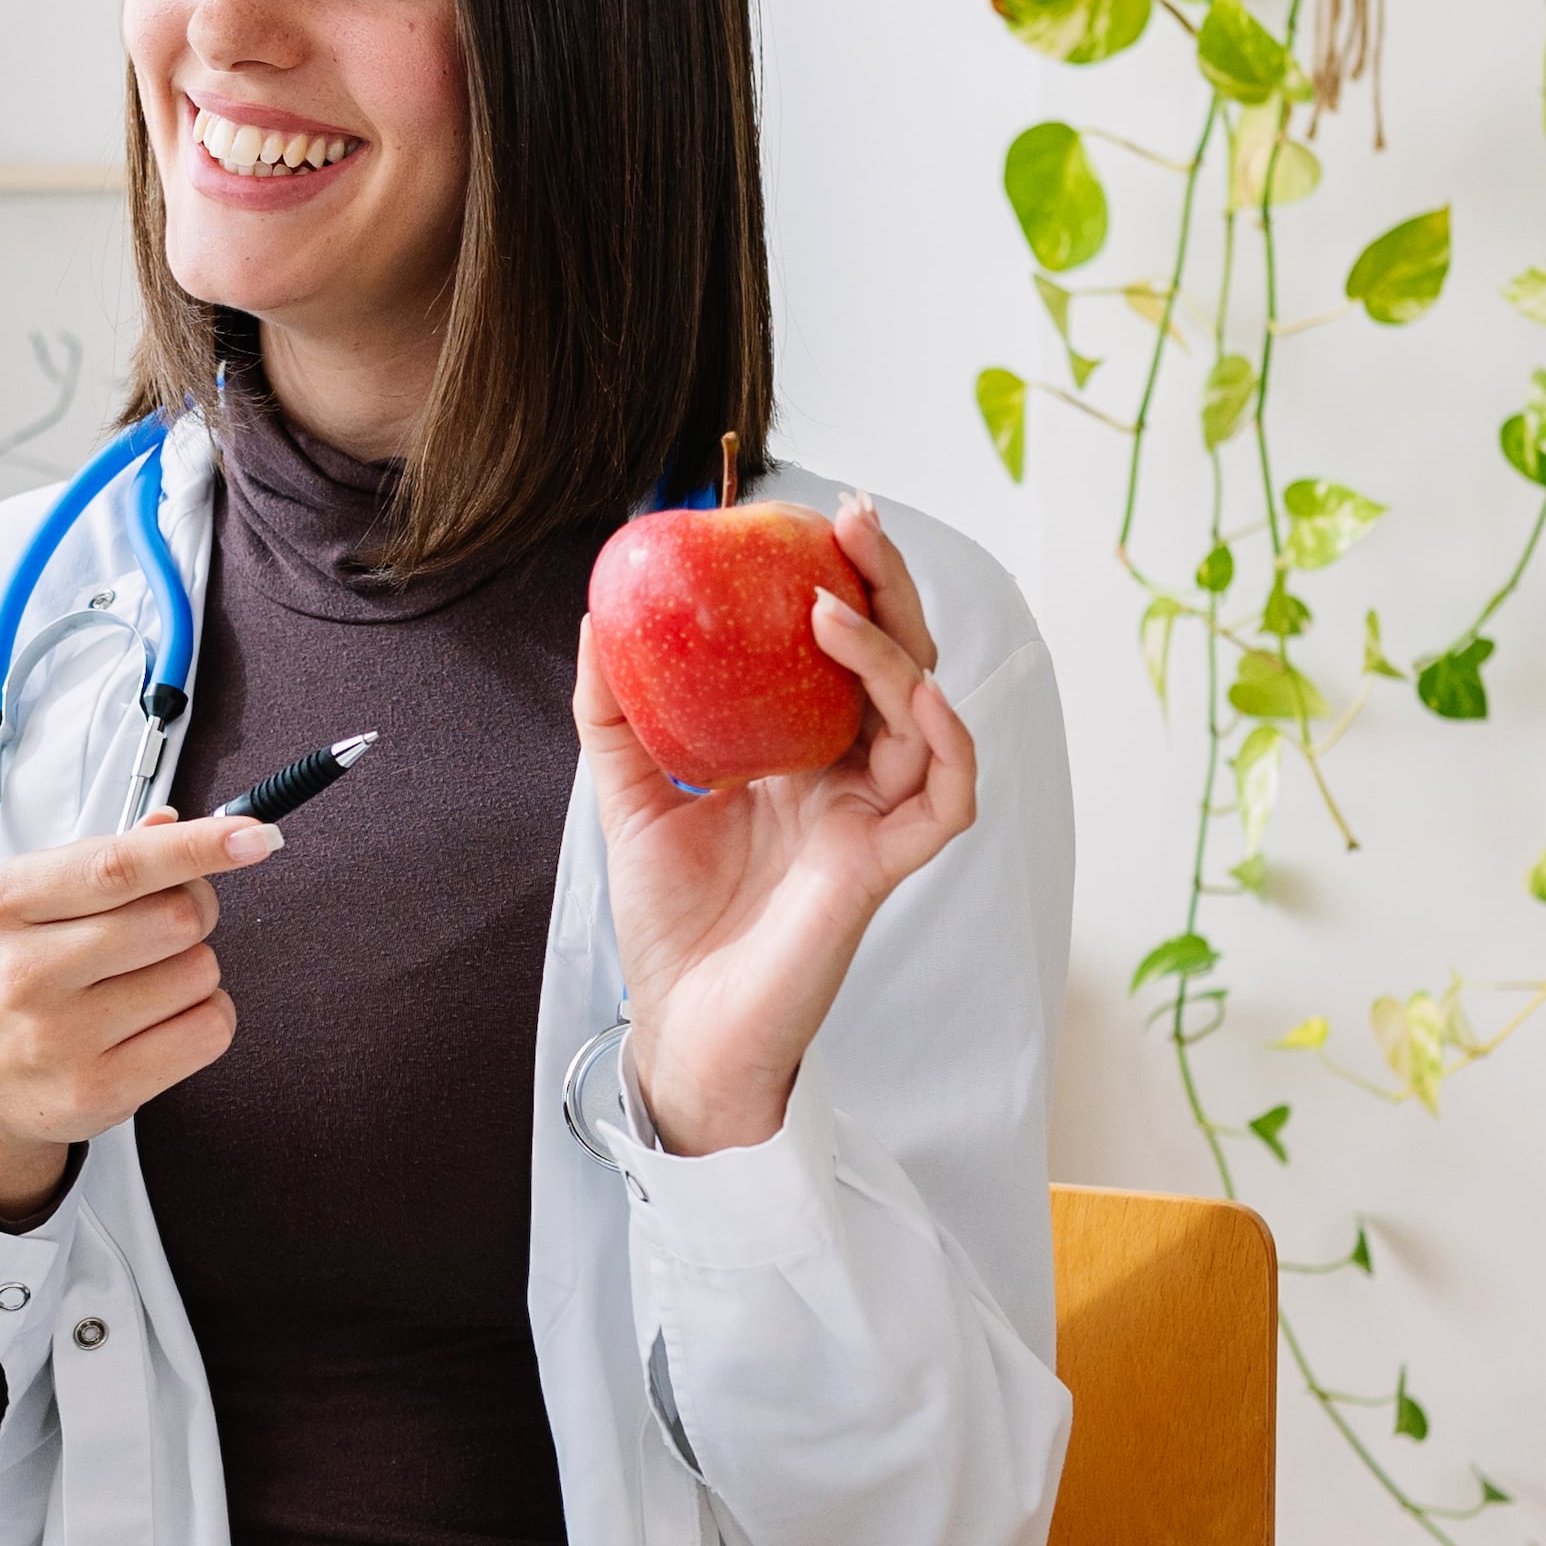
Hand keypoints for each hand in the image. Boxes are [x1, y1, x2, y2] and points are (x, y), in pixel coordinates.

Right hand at [0, 810, 276, 1221]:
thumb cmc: (16, 982)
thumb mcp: (35, 904)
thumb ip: (107, 858)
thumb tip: (172, 822)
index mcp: (13, 902)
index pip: (122, 863)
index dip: (197, 847)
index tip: (252, 835)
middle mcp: (29, 968)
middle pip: (177, 916)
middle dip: (195, 913)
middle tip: (168, 929)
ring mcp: (61, 1035)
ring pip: (200, 973)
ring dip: (195, 973)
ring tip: (147, 986)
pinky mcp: (97, 1090)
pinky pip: (207, 1032)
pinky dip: (207, 1020)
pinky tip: (165, 1023)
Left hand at [577, 493, 977, 1154]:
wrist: (678, 1028)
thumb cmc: (669, 922)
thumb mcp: (629, 792)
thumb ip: (617, 708)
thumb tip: (599, 610)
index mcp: (804, 756)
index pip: (841, 649)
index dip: (840, 578)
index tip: (803, 518)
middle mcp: (851, 779)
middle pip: (899, 659)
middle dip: (887, 582)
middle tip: (850, 518)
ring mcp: (874, 822)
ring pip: (927, 713)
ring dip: (892, 649)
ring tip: (832, 603)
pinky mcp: (883, 870)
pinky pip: (946, 796)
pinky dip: (944, 738)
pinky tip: (914, 692)